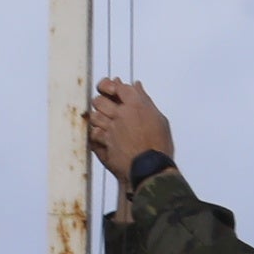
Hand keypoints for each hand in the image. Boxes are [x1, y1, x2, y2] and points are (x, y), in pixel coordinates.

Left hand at [86, 80, 176, 204]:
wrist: (152, 168)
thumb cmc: (159, 145)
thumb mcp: (159, 119)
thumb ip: (144, 100)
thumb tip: (136, 86)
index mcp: (136, 105)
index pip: (118, 86)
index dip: (111, 85)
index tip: (110, 89)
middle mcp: (121, 114)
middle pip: (99, 100)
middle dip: (101, 102)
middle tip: (105, 107)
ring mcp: (111, 129)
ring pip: (94, 116)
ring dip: (98, 119)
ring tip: (105, 123)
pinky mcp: (105, 143)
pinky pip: (93, 134)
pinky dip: (96, 135)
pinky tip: (104, 137)